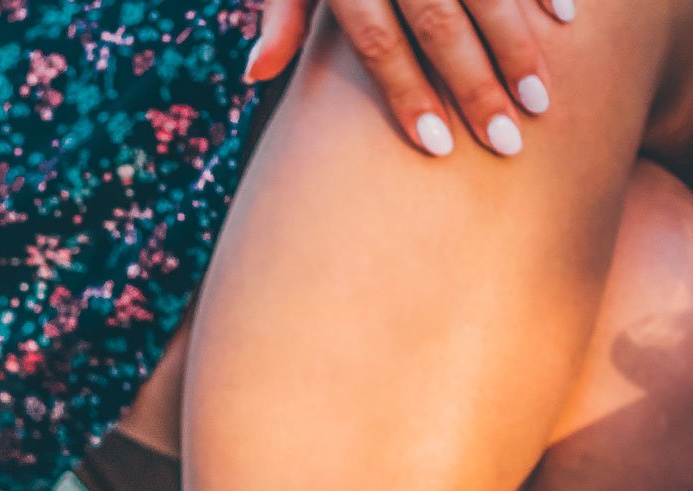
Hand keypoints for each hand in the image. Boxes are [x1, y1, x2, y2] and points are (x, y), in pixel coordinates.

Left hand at [245, 0, 572, 157]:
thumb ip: (282, 14)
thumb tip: (255, 75)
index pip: (378, 43)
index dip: (407, 93)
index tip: (439, 145)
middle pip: (439, 23)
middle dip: (475, 84)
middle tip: (507, 141)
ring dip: (518, 43)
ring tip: (540, 99)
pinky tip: (565, 21)